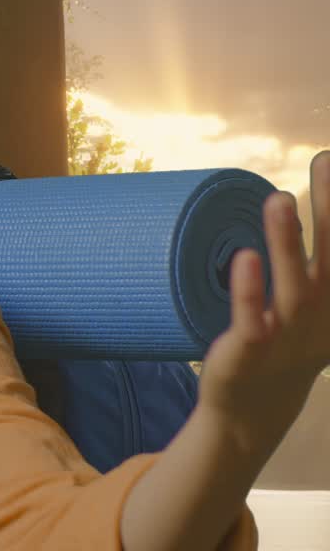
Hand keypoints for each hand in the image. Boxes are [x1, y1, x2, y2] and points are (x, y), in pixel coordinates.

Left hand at [197, 149, 329, 455]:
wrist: (254, 408)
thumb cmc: (283, 342)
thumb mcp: (308, 298)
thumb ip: (307, 254)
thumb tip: (292, 201)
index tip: (329, 159)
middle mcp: (322, 312)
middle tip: (323, 161)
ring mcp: (288, 331)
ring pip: (293, 283)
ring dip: (288, 240)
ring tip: (279, 197)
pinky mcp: (251, 347)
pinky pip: (252, 317)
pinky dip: (249, 289)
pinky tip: (245, 256)